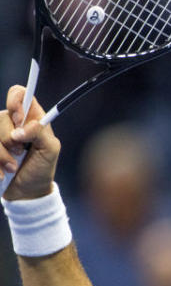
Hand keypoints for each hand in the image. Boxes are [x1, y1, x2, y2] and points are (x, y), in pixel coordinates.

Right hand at [1, 85, 60, 200]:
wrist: (27, 192)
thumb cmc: (41, 169)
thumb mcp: (50, 151)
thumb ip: (41, 133)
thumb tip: (22, 127)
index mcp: (30, 118)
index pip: (19, 93)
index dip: (16, 102)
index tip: (19, 120)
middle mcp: (11, 123)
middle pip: (0, 117)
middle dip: (9, 140)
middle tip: (20, 152)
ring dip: (1, 155)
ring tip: (12, 168)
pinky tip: (1, 173)